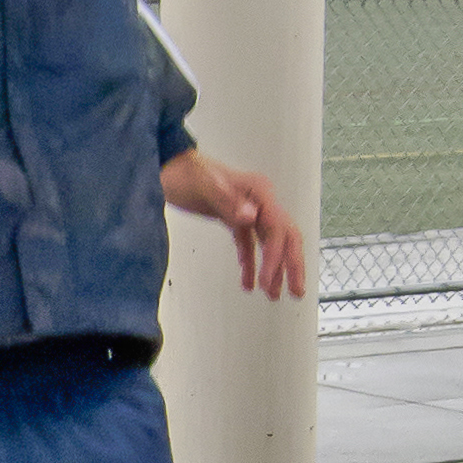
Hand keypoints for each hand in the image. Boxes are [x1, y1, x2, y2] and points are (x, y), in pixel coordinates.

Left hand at [161, 148, 306, 299]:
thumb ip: (227, 201)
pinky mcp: (234, 217)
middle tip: (296, 292)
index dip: (276, 257)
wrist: (165, 168)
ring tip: (274, 295)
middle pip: (285, 236)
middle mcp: (259, 200)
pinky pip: (248, 243)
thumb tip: (251, 217)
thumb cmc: (183, 173)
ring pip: (270, 242)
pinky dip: (250, 263)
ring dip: (274, 268)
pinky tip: (247, 282)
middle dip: (292, 265)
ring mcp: (247, 209)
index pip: (278, 229)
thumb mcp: (203, 186)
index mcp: (258, 191)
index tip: (268, 281)